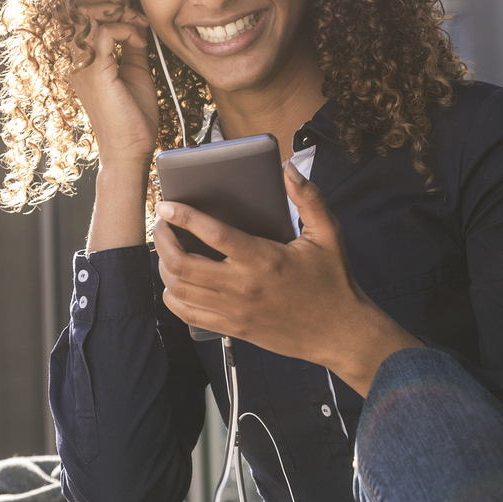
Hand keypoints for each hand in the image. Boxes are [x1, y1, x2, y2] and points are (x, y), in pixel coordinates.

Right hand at [66, 0, 161, 169]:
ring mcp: (81, 66)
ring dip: (116, 10)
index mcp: (81, 59)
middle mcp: (75, 60)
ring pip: (87, 16)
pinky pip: (102, 33)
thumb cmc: (132, 117)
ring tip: (138, 19)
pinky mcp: (95, 72)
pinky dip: (123, 29)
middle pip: (79, 9)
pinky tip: (138, 40)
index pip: (81, 15)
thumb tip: (136, 23)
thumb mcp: (134, 71)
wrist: (131, 149)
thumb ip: (130, 46)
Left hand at [154, 160, 419, 395]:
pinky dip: (172, 297)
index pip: (214, 235)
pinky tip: (174, 283)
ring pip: (180, 290)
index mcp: (265, 260)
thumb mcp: (328, 234)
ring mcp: (236, 311)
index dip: (184, 217)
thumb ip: (308, 198)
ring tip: (166, 247)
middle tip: (161, 223)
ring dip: (164, 266)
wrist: (341, 333)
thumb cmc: (333, 281)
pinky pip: (189, 315)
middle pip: (184, 265)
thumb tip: (288, 168)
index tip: (166, 205)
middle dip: (163, 240)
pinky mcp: (234, 328)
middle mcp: (244, 287)